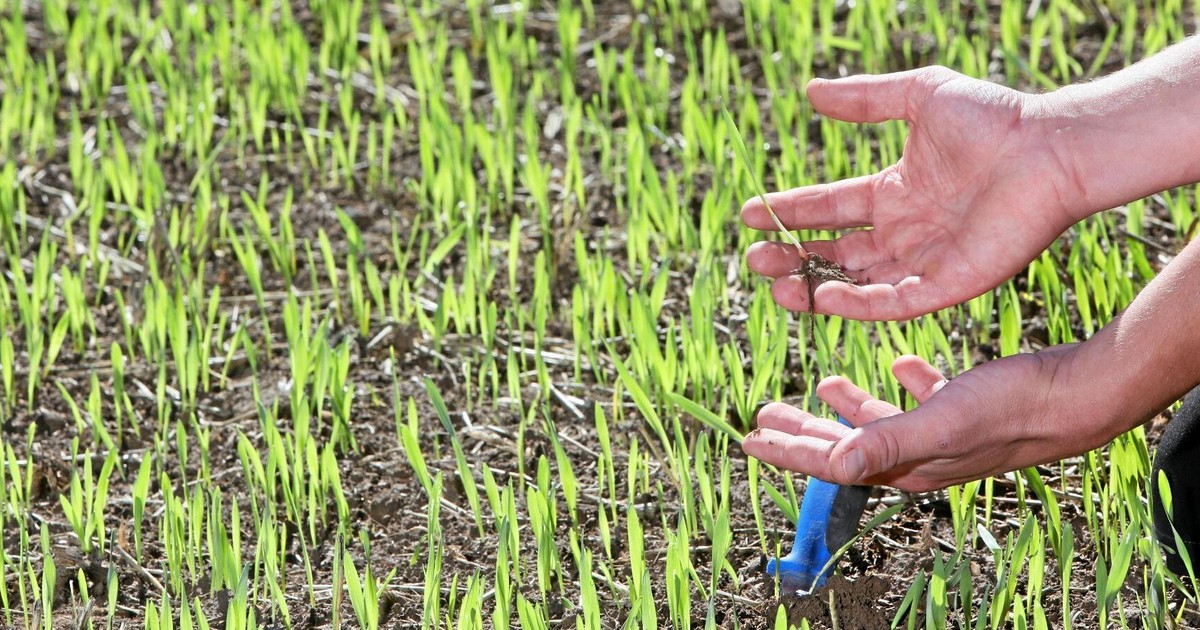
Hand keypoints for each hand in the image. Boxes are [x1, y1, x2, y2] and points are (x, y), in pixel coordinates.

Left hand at [741, 348, 1113, 491]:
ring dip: (849, 407)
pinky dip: (905, 383)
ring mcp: (943, 433)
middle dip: (803, 432)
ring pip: (882, 422)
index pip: (830, 462)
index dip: (787, 452)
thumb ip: (885, 441)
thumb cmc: (1007, 409)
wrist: (1075, 397)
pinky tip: (898, 365)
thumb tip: (831, 465)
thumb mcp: (940, 422)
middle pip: (846, 445)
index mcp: (903, 462)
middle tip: (766, 417)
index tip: (748, 440)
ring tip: (824, 386)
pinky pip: (924, 399)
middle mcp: (918, 454)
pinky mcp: (967, 409)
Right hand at [744, 67, 1081, 320]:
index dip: (790, 211)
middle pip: (834, 253)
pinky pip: (895, 302)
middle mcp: (905, 232)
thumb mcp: (919, 96)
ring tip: (775, 286)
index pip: (830, 209)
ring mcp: (926, 262)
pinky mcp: (949, 285)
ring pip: (856, 286)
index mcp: (895, 193)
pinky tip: (825, 296)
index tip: (747, 211)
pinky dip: (859, 304)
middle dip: (791, 257)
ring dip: (813, 289)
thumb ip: (865, 98)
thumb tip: (811, 92)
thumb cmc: (994, 119)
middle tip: (754, 258)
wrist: (1050, 148)